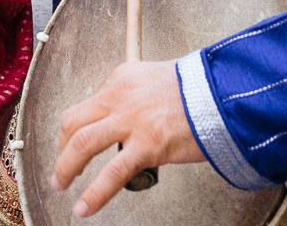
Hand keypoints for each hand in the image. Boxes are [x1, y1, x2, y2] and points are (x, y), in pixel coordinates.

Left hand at [51, 60, 205, 217]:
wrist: (225, 92)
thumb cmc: (199, 89)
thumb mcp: (158, 79)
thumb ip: (137, 97)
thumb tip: (127, 121)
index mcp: (122, 78)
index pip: (88, 104)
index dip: (77, 128)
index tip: (76, 143)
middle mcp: (120, 95)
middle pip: (73, 121)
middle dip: (62, 147)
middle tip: (63, 166)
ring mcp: (131, 120)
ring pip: (82, 144)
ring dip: (65, 167)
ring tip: (61, 184)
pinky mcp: (148, 145)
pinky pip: (112, 173)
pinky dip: (94, 193)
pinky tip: (84, 207)